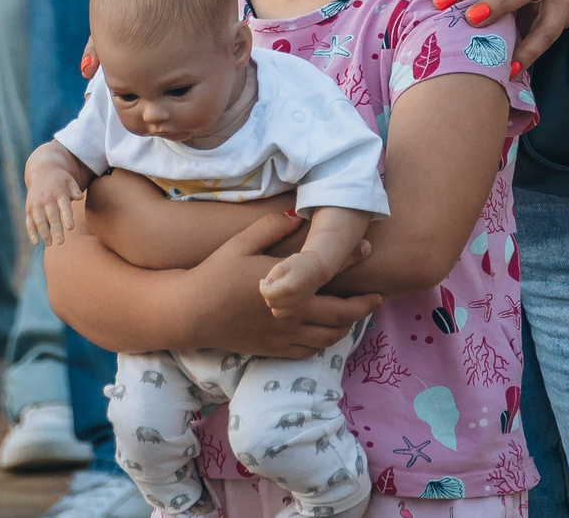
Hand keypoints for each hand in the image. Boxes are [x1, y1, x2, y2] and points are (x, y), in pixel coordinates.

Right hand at [25, 158, 88, 246]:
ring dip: (43, 233)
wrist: (41, 171)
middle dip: (56, 229)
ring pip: (39, 220)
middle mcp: (47, 199)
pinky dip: (31, 232)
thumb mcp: (69, 180)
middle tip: (61, 242)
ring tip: (50, 244)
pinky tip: (35, 242)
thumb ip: (75, 190)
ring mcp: (36, 204)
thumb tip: (79, 198)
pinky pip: (29, 222)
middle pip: (52, 216)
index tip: (71, 228)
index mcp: (59, 193)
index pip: (64, 206)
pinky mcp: (29, 209)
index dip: (67, 217)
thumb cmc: (60, 180)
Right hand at [196, 215, 378, 355]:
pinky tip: (327, 333)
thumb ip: (270, 227)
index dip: (352, 260)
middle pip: (341, 316)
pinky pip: (309, 352)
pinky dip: (325, 343)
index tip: (368, 249)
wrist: (191, 313)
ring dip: (348, 326)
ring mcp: (285, 336)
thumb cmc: (215, 274)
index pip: (330, 273)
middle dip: (364, 306)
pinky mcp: (274, 350)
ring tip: (356, 315)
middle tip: (377, 298)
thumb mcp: (240, 243)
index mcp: (288, 286)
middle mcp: (293, 315)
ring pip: (329, 338)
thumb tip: (297, 215)